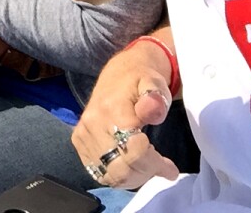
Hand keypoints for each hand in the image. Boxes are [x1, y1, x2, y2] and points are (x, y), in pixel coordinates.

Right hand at [71, 40, 179, 189]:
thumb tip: (153, 109)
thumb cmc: (141, 80)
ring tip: (146, 164)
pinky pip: (99, 173)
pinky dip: (118, 176)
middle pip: (121, 169)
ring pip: (109, 175)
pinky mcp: (79, 141)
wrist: (118, 73)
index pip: (134, 151)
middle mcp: (92, 123)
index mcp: (112, 109)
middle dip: (145, 172)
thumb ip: (156, 97)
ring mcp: (82, 134)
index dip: (156, 164)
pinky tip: (131, 164)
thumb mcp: (155, 83)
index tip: (171, 168)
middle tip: (159, 165)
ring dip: (133, 177)